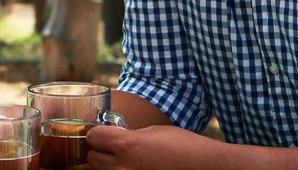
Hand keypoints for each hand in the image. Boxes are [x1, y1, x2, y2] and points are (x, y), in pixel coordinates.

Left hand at [85, 124, 205, 169]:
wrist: (204, 166)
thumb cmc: (182, 146)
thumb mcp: (153, 131)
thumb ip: (128, 134)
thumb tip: (113, 137)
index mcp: (127, 144)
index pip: (93, 136)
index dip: (98, 133)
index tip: (103, 133)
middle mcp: (123, 166)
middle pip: (93, 157)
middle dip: (101, 151)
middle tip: (114, 148)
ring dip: (109, 165)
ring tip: (127, 160)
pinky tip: (135, 168)